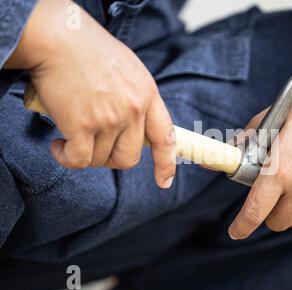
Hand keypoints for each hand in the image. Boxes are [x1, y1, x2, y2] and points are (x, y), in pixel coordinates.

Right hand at [5, 0, 175, 187]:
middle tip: (94, 147)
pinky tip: (58, 146)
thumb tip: (135, 124)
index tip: (164, 182)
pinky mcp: (82, 125)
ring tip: (70, 137)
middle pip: (128, 158)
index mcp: (148, 95)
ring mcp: (109, 119)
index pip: (165, 137)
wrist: (59, 37)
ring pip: (100, 160)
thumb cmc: (90, 49)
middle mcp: (133, 110)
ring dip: (84, 155)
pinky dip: (66, 158)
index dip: (166, 164)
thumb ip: (137, 98)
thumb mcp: (130, 70)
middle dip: (110, 160)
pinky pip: (79, 160)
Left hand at [228, 46, 291, 238]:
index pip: (255, 213)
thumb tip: (222, 159)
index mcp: (279, 171)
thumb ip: (245, 145)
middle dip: (268, 213)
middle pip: (278, 222)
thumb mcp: (266, 123)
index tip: (236, 232)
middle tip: (269, 198)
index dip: (241, 227)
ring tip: (291, 196)